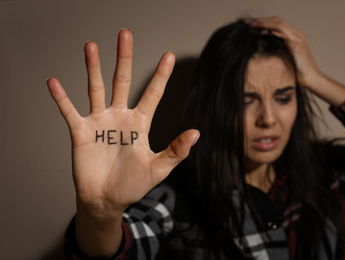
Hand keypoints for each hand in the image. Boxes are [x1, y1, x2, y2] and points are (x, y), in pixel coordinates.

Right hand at [47, 29, 199, 217]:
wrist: (107, 200)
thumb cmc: (133, 185)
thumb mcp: (159, 168)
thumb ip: (176, 150)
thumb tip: (196, 132)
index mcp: (140, 124)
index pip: (152, 94)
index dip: (161, 75)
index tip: (170, 55)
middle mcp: (119, 117)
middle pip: (122, 81)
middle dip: (124, 58)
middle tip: (124, 34)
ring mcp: (100, 122)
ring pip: (96, 89)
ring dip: (92, 68)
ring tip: (90, 45)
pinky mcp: (81, 132)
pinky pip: (69, 111)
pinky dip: (62, 98)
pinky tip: (54, 82)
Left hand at [245, 17, 344, 105]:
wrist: (311, 79)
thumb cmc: (297, 72)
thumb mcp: (284, 58)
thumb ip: (277, 50)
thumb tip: (261, 48)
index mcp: (293, 36)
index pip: (276, 24)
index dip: (263, 22)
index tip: (249, 25)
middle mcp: (297, 34)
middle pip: (276, 21)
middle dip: (260, 20)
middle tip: (246, 22)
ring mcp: (298, 38)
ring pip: (278, 24)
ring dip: (263, 23)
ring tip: (251, 24)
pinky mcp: (297, 44)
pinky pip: (283, 33)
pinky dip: (272, 31)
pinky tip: (262, 31)